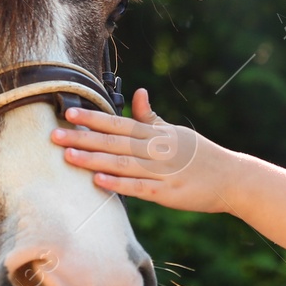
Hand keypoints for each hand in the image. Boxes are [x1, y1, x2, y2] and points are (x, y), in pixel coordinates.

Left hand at [53, 88, 231, 213]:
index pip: (119, 123)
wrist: (231, 178)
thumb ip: (151, 117)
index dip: (93, 118)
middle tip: (54, 134)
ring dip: (93, 159)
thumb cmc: (201, 155)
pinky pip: (138, 187)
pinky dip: (118, 183)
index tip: (69, 112)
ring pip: (120, 163)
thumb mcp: (175, 132)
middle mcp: (155, 150)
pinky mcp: (166, 193)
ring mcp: (160, 171)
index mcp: (156, 134)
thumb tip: (137, 92)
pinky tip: (97, 181)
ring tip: (67, 155)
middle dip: (82, 137)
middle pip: (113, 141)